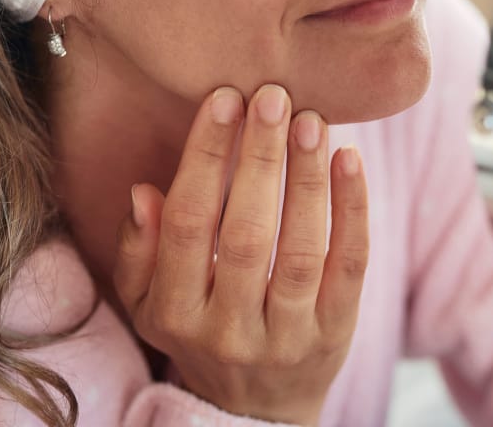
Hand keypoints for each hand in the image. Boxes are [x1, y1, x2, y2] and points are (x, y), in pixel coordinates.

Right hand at [114, 84, 368, 424]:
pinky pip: (349, 265)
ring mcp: (288, 336)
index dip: (205, 157)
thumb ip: (138, 252)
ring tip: (312, 120)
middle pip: (247, 233)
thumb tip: (143, 192)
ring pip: (301, 249)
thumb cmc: (200, 332)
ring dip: (307, 178)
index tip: (223, 99)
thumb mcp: (150, 305)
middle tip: (272, 97)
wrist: (257, 409)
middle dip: (259, 158)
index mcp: (175, 313)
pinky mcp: (337, 333)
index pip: (189, 223)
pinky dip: (353, 209)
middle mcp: (230, 329)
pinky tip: (349, 159)